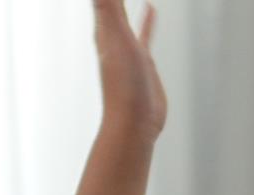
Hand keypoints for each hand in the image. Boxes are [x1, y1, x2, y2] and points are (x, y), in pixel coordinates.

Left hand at [91, 0, 165, 148]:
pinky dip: (146, 17)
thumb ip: (107, 6)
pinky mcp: (141, 59)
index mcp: (103, 27)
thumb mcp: (116, 36)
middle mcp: (110, 34)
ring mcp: (126, 46)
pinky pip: (143, 30)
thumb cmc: (123, 85)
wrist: (134, 124)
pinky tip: (150, 7)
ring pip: (123, 10)